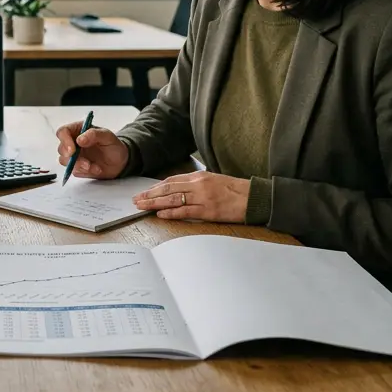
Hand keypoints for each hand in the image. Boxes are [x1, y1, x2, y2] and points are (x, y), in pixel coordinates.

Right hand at [55, 120, 128, 179]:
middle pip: (61, 149)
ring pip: (65, 161)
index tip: (72, 150)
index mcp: (78, 130)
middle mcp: (73, 142)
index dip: (64, 140)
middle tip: (85, 163)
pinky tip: (96, 169)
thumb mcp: (107, 136)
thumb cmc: (113, 145)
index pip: (63, 132)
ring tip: (93, 166)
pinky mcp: (77, 167)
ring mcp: (74, 156)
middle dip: (71, 157)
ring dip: (79, 166)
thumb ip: (94, 134)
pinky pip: (74, 171)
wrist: (120, 162)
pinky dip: (85, 171)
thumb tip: (79, 139)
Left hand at [132, 171, 249, 222]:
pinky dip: (171, 213)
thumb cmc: (236, 190)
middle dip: (150, 194)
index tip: (145, 192)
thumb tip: (181, 189)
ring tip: (142, 207)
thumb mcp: (214, 180)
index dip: (156, 187)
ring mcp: (203, 197)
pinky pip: (185, 211)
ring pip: (173, 200)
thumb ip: (197, 184)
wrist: (255, 197)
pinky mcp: (208, 211)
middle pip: (168, 189)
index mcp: (199, 176)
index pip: (171, 181)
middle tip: (136, 200)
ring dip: (155, 203)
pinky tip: (160, 214)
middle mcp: (198, 185)